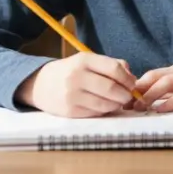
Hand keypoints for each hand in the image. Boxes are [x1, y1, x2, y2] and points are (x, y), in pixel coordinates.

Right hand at [15, 53, 137, 117]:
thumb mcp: (88, 61)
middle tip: (128, 96)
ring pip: (105, 104)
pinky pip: (95, 113)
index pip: (114, 69)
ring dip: (116, 105)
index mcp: (84, 60)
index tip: (132, 84)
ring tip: (117, 102)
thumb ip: (111, 65)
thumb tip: (132, 78)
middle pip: (111, 88)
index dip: (128, 79)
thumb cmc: (71, 71)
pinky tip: (104, 106)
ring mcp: (72, 95)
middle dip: (125, 94)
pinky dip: (104, 111)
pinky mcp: (70, 111)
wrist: (40, 84)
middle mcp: (77, 77)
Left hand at [132, 62, 172, 112]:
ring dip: (151, 95)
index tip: (122, 99)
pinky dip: (172, 101)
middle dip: (139, 91)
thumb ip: (168, 89)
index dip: (135, 86)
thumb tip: (145, 101)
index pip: (150, 75)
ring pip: (167, 83)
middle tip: (127, 105)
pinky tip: (162, 109)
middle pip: (155, 77)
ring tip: (140, 107)